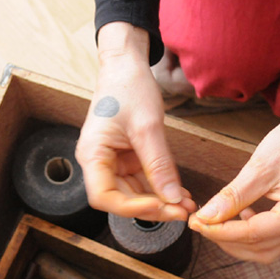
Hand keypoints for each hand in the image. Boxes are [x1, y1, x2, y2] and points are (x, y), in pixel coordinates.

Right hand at [76, 23, 195, 221]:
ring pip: (135, 194)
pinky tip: (180, 194)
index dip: (131, 207)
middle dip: (152, 208)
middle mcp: (99, 162)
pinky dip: (162, 189)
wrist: (127, 66)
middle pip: (121, 199)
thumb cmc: (128, 87)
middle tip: (181, 212)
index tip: (158, 205)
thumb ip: (159, 165)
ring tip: (186, 205)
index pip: (104, 197)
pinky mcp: (127, 160)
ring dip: (160, 202)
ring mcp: (113, 162)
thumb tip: (172, 198)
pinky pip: (143, 182)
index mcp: (92, 154)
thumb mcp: (147, 127)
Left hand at [188, 86, 279, 262]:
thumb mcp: (260, 167)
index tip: (195, 223)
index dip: (219, 231)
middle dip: (226, 239)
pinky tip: (240, 215)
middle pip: (258, 248)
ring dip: (237, 240)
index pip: (252, 234)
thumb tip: (206, 217)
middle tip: (201, 223)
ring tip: (217, 221)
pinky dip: (251, 233)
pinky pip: (272, 238)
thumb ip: (233, 196)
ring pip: (264, 249)